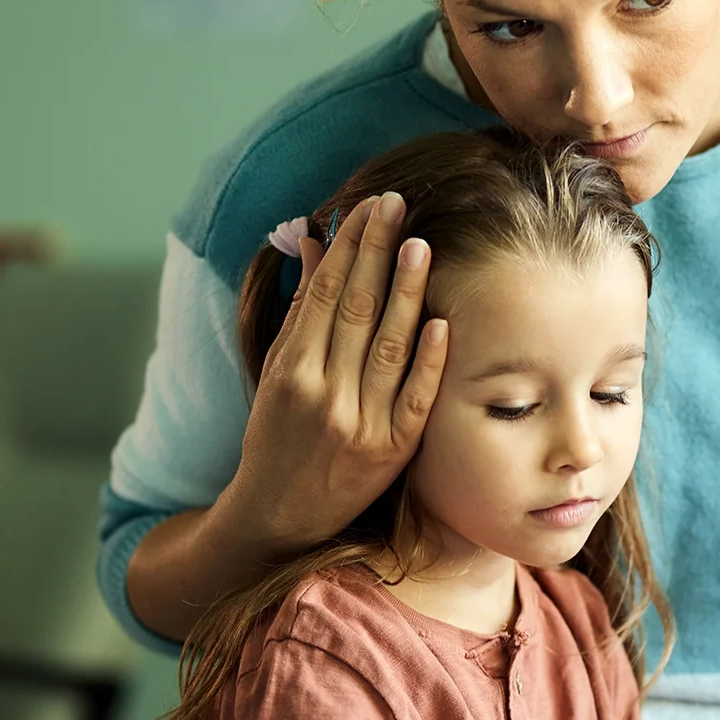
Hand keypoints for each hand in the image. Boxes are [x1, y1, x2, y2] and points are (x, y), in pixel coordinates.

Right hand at [216, 192, 447, 552]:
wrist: (279, 516)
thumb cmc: (277, 435)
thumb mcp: (277, 373)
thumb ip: (300, 312)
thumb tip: (318, 245)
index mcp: (291, 370)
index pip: (324, 294)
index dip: (348, 247)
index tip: (367, 207)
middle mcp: (323, 393)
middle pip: (355, 310)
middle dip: (377, 252)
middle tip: (397, 203)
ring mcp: (360, 423)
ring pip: (388, 346)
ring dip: (406, 292)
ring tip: (421, 244)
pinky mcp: (391, 451)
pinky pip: (414, 398)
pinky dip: (428, 360)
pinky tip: (442, 320)